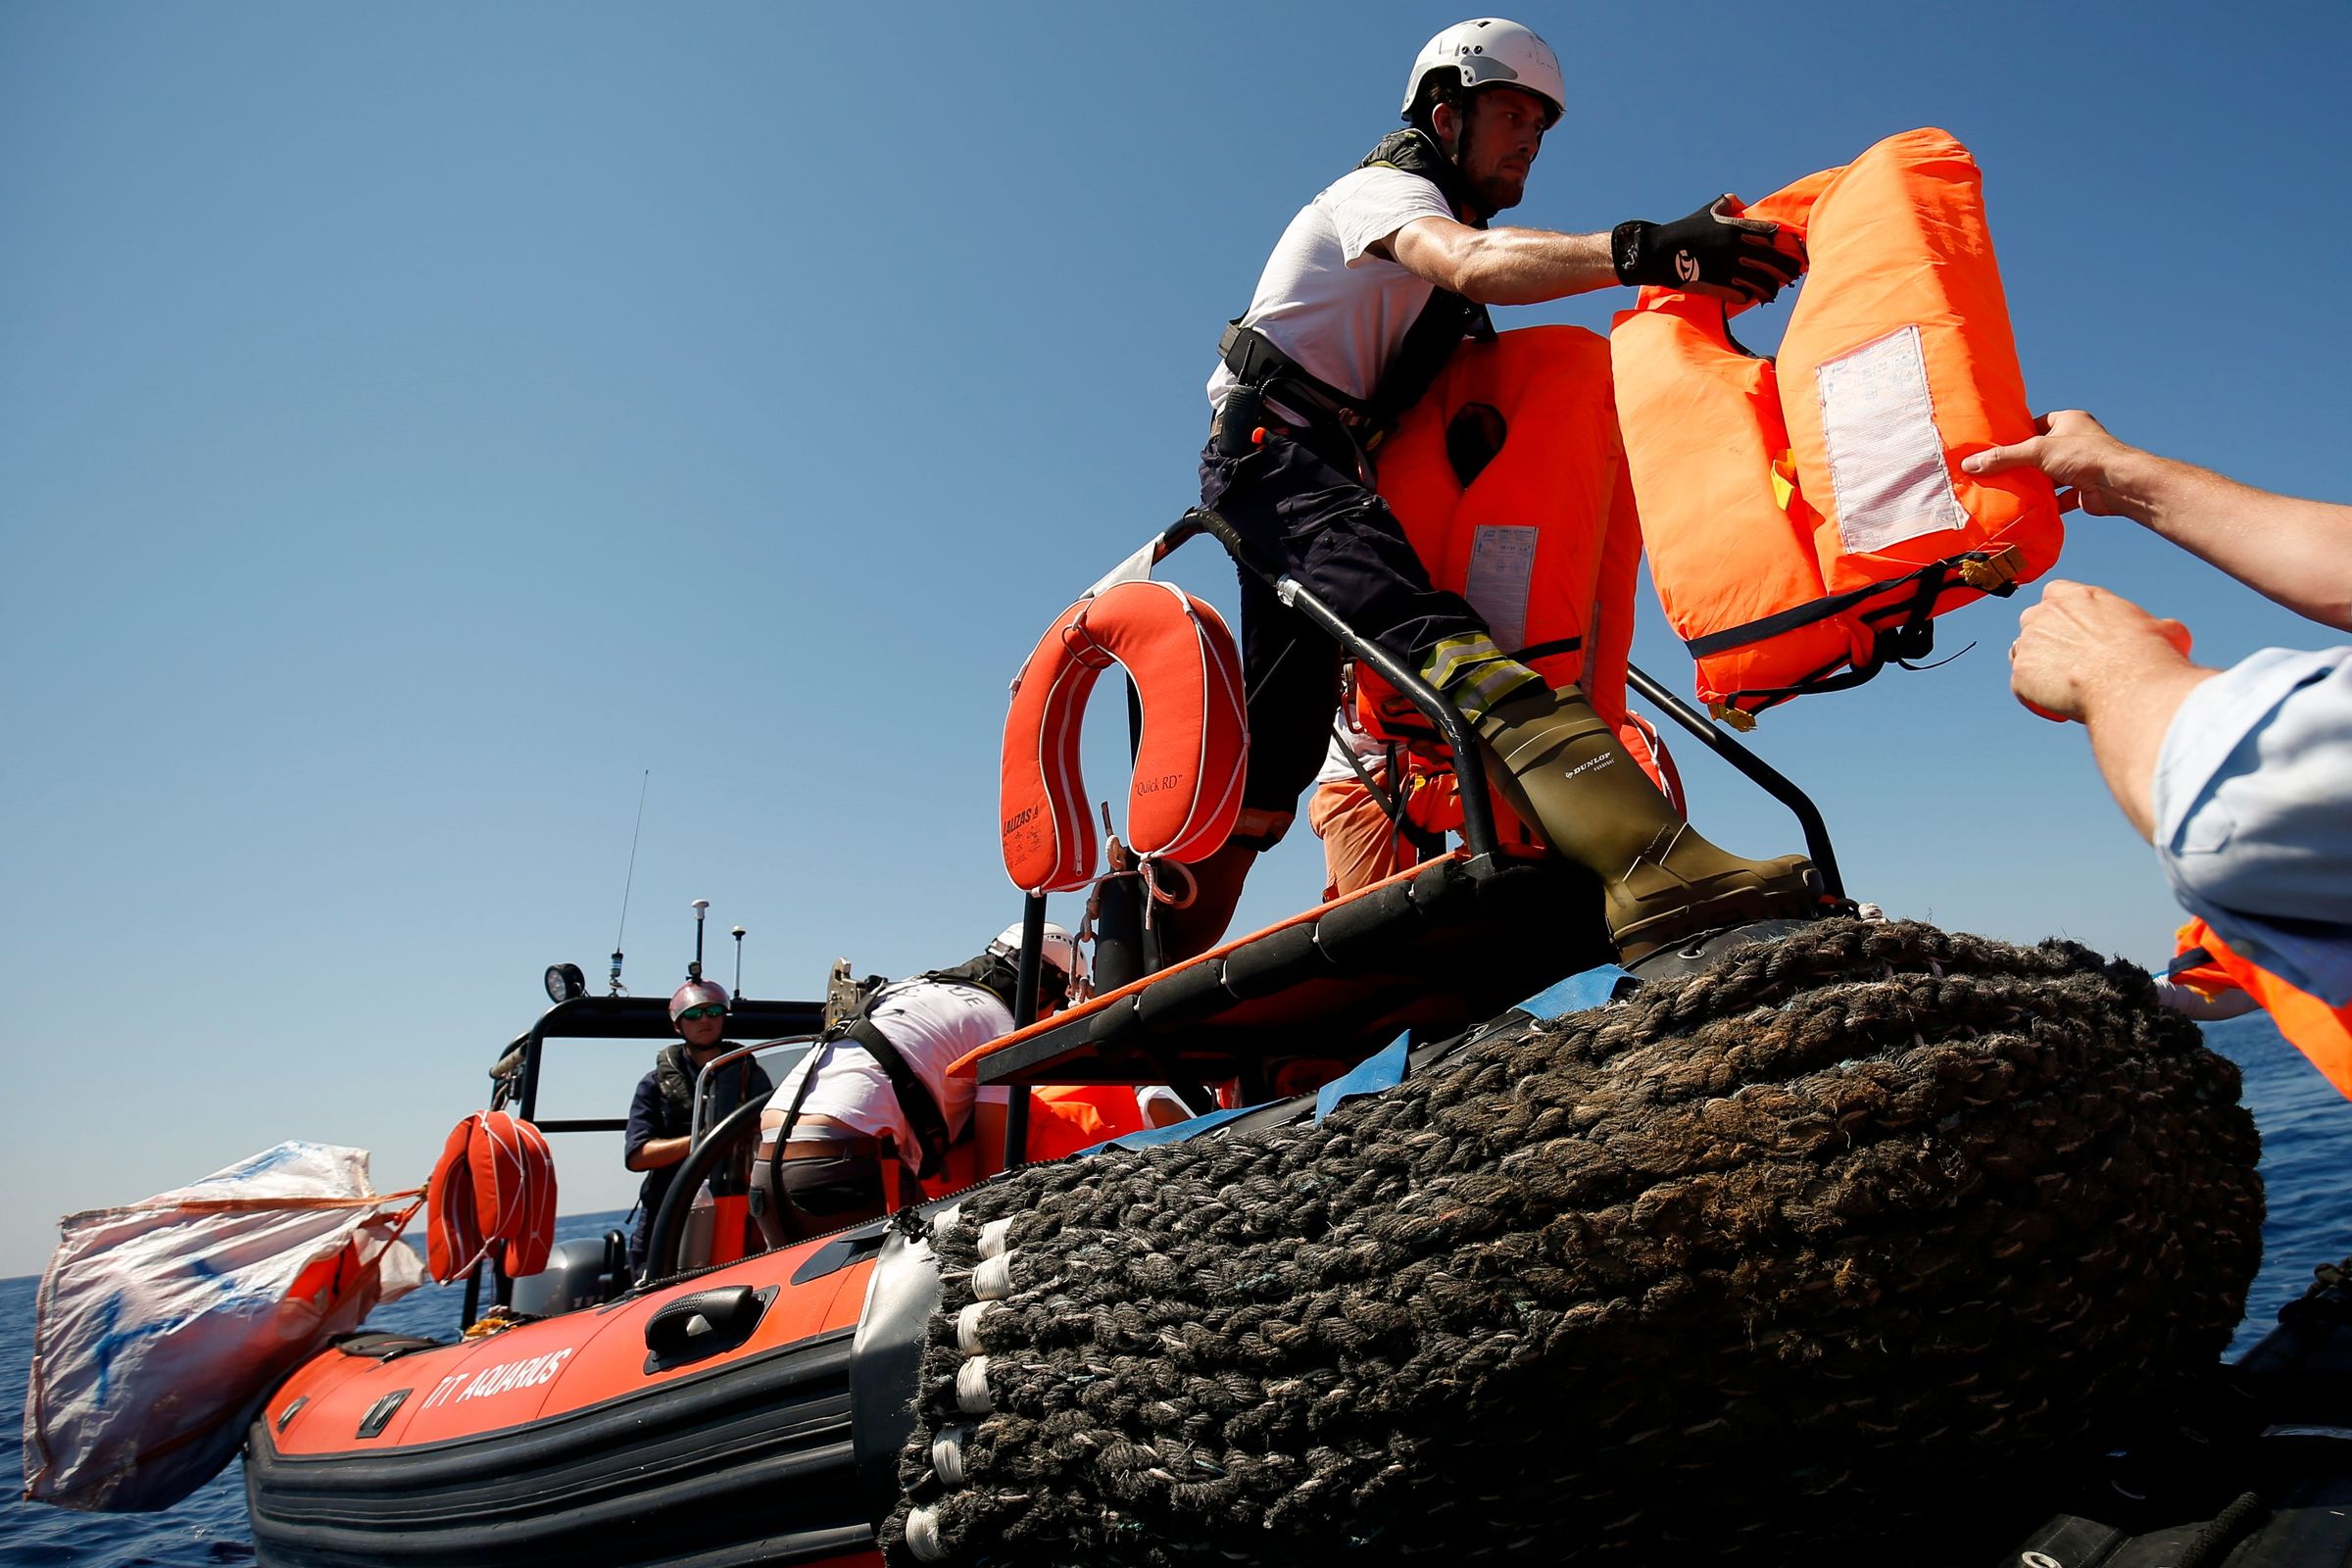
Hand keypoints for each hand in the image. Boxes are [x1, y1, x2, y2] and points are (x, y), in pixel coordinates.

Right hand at [1612, 196, 1805, 304]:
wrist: (1658, 251)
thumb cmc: (1683, 229)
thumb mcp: (1706, 211)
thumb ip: (1726, 203)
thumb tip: (1739, 201)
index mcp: (1735, 227)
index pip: (1771, 234)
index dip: (1785, 243)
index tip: (1794, 248)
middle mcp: (1735, 248)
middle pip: (1771, 260)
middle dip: (1786, 268)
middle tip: (1795, 274)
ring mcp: (1727, 268)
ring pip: (1760, 281)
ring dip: (1771, 288)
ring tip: (1775, 292)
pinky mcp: (1716, 285)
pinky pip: (1741, 294)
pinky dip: (1750, 297)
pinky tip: (1754, 298)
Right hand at [1962, 410, 2138, 515]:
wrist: (2119, 484)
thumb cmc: (2082, 455)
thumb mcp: (2036, 450)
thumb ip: (2003, 457)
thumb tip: (1968, 464)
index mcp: (2069, 421)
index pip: (2037, 424)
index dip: (2017, 435)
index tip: (1995, 447)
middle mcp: (2077, 441)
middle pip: (2040, 452)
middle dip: (2021, 463)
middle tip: (1994, 471)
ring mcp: (2081, 467)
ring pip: (2049, 476)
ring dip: (2032, 485)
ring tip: (2005, 491)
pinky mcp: (2083, 490)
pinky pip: (2058, 497)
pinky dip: (2045, 503)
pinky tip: (2027, 509)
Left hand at [2009, 579, 2195, 722]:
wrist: (2128, 683)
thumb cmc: (2150, 655)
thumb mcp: (2165, 630)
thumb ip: (2157, 627)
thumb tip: (2172, 633)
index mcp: (2076, 596)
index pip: (2056, 595)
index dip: (2065, 616)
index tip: (2079, 634)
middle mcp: (2044, 614)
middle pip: (2034, 623)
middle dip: (2047, 641)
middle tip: (2070, 665)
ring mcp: (2028, 643)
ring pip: (2023, 654)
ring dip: (2038, 669)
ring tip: (2064, 689)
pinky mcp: (2020, 674)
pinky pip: (2022, 689)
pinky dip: (2037, 701)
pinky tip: (2061, 713)